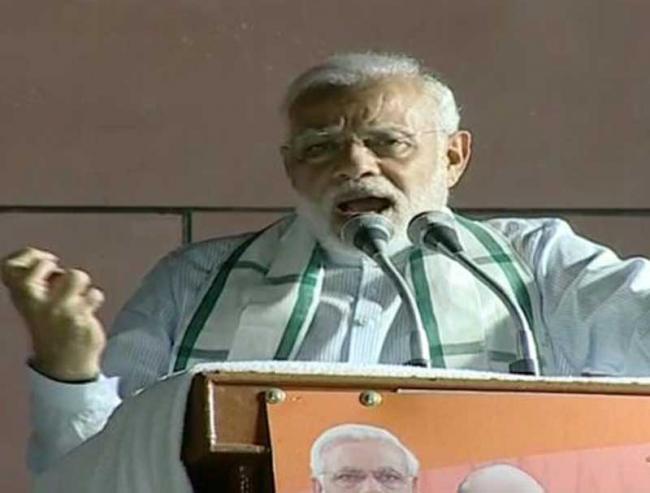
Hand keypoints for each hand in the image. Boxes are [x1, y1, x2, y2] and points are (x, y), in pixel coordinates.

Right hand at [1, 247, 105, 380]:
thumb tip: (49, 260)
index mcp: (21, 297)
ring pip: (76, 276)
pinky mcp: (78, 318)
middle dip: (52, 265)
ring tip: (77, 297)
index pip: (9, 266)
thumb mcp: (35, 305)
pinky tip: (87, 312)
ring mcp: (58, 310)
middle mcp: (35, 302)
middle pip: (41, 266)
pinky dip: (94, 299)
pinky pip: (93, 294)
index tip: (44, 260)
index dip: (29, 255)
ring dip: (81, 284)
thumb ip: (38, 284)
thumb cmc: (52, 327)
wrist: (63, 365)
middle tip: (59, 278)